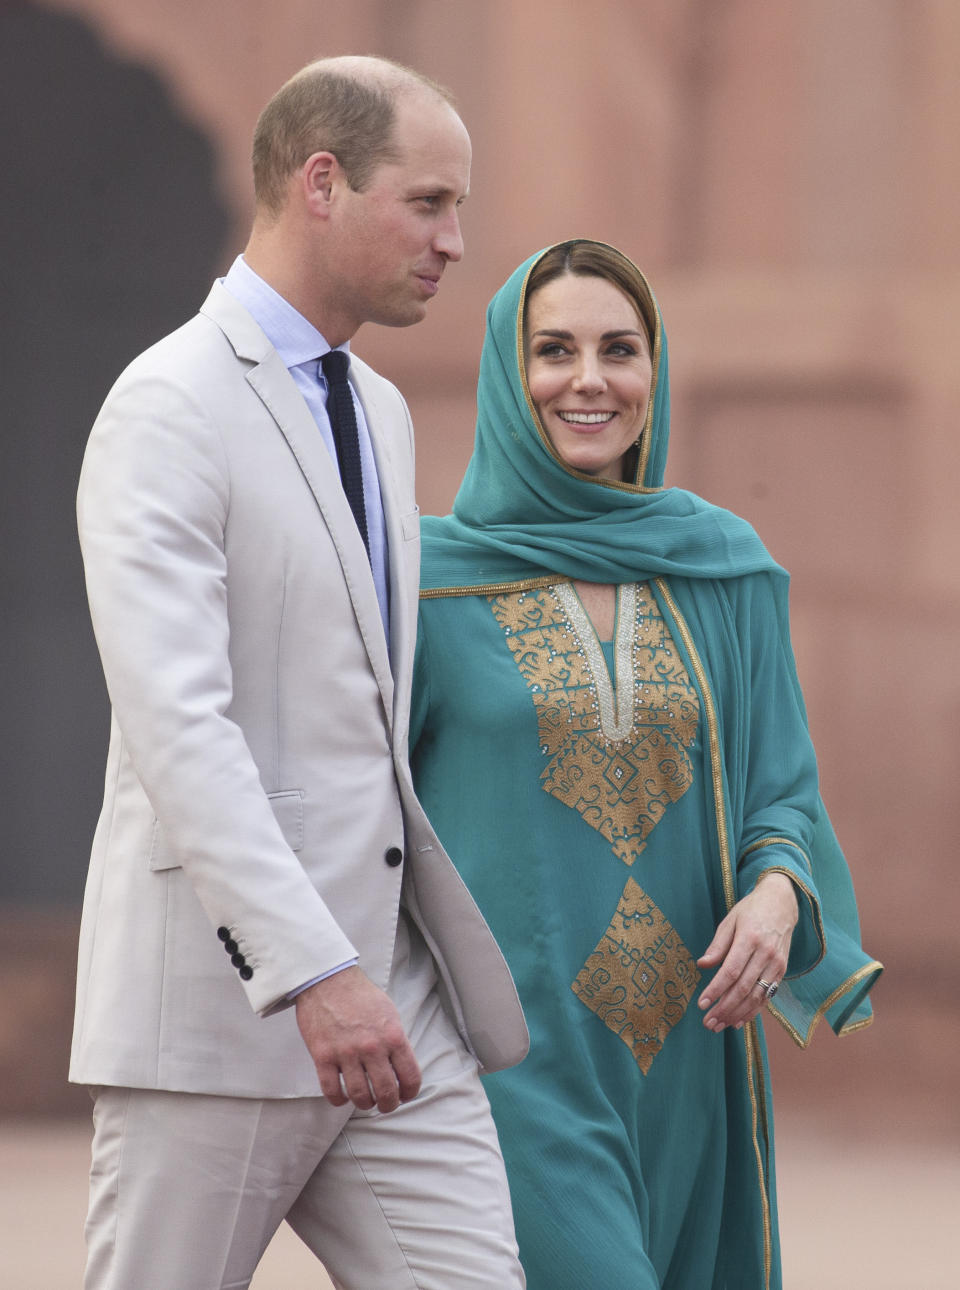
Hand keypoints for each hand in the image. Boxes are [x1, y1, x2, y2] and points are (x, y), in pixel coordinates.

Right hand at [295, 967, 421, 1112]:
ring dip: (365, 1103)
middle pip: (386, 1092)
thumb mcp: (389, 1012)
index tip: (406, 1095)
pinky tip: (342, 1096)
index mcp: (393, 1036)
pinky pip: (332, 1090)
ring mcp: (347, 1053)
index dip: (410, 1092)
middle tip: (386, 1104)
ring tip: (365, 1101)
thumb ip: (396, 1040)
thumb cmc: (359, 994)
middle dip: (389, 1104)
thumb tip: (401, 1065)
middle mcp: (372, 1047)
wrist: (328, 979)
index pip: (410, 1076)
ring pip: (360, 1096)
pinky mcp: (323, 1056)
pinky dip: (339, 1100)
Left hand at [696, 872, 797, 1031]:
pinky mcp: (782, 971)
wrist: (782, 903)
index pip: (730, 971)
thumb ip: (717, 945)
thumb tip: (702, 965)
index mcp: (750, 938)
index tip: (702, 1004)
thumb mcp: (730, 920)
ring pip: (756, 996)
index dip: (715, 990)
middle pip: (743, 988)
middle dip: (724, 1008)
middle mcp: (765, 954)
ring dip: (737, 1014)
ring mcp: (776, 964)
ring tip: (719, 1026)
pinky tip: (739, 1021)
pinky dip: (753, 1011)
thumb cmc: (751, 910)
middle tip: (708, 1023)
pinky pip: (767, 996)